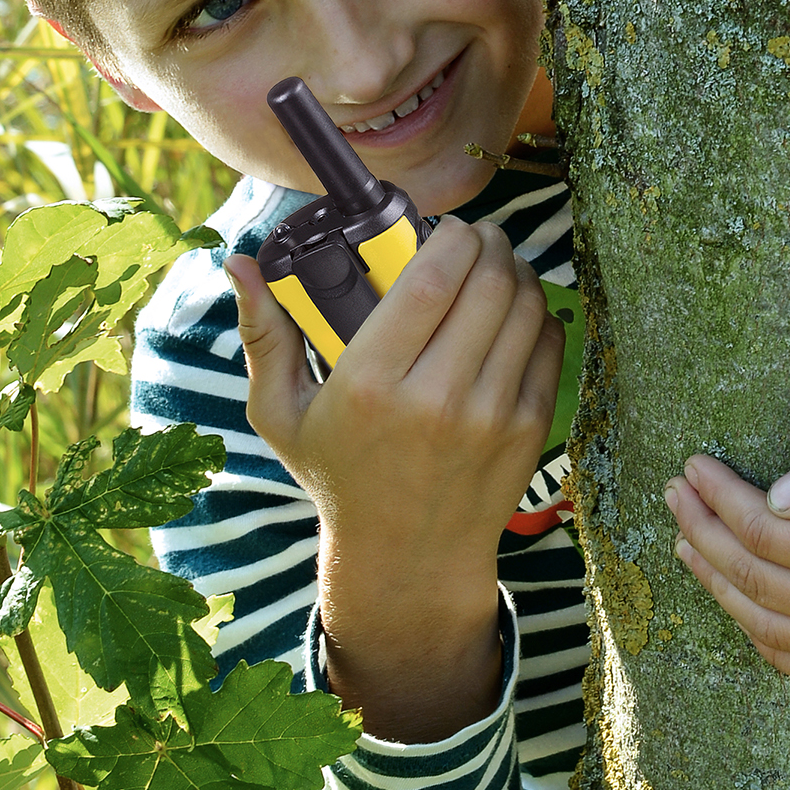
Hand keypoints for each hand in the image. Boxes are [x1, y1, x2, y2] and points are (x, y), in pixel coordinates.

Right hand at [225, 220, 563, 739]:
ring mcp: (490, 417)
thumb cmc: (338, 477)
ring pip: (525, 308)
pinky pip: (549, 345)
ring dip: (518, 272)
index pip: (430, 281)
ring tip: (498, 267)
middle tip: (478, 240)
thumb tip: (241, 262)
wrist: (407, 560)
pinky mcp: (529, 431)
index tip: (448, 229)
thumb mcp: (283, 414)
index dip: (451, 238)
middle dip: (490, 244)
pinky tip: (518, 310)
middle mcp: (435, 400)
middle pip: (487, 284)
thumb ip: (265, 335)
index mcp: (370, 386)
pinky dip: (539, 315)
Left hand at [662, 431, 789, 691]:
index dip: (717, 497)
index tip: (690, 465)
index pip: (762, 532)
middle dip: (703, 537)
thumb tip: (774, 496)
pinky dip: (767, 642)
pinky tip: (749, 614)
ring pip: (772, 633)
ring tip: (689, 549)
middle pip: (754, 582)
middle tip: (672, 497)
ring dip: (722, 590)